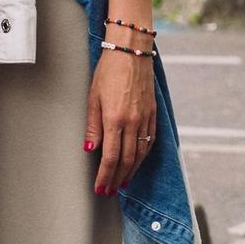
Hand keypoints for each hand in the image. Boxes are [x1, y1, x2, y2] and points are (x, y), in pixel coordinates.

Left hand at [86, 47, 156, 194]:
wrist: (132, 52)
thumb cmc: (109, 71)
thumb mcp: (93, 97)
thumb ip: (93, 126)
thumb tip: (91, 149)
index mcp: (115, 119)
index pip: (110, 157)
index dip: (105, 176)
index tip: (100, 188)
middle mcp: (133, 122)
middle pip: (126, 160)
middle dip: (117, 179)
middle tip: (110, 191)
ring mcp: (145, 119)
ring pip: (140, 154)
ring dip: (131, 171)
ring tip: (122, 182)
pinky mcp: (153, 114)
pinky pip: (150, 141)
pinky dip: (143, 156)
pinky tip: (137, 162)